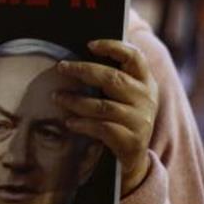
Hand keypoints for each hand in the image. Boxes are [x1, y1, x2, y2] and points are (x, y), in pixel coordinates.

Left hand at [54, 39, 159, 195]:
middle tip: (61, 67)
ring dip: (76, 100)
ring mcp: (140, 120)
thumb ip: (112, 78)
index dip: (113, 47)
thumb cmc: (122, 119)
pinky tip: (69, 122)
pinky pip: (101, 128)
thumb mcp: (125, 97)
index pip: (134, 57)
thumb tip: (80, 58)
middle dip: (83, 70)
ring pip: (103, 106)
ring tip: (57, 97)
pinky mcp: (131, 140)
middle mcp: (146, 99)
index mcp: (146, 82)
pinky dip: (82, 124)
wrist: (133, 159)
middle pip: (112, 79)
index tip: (90, 45)